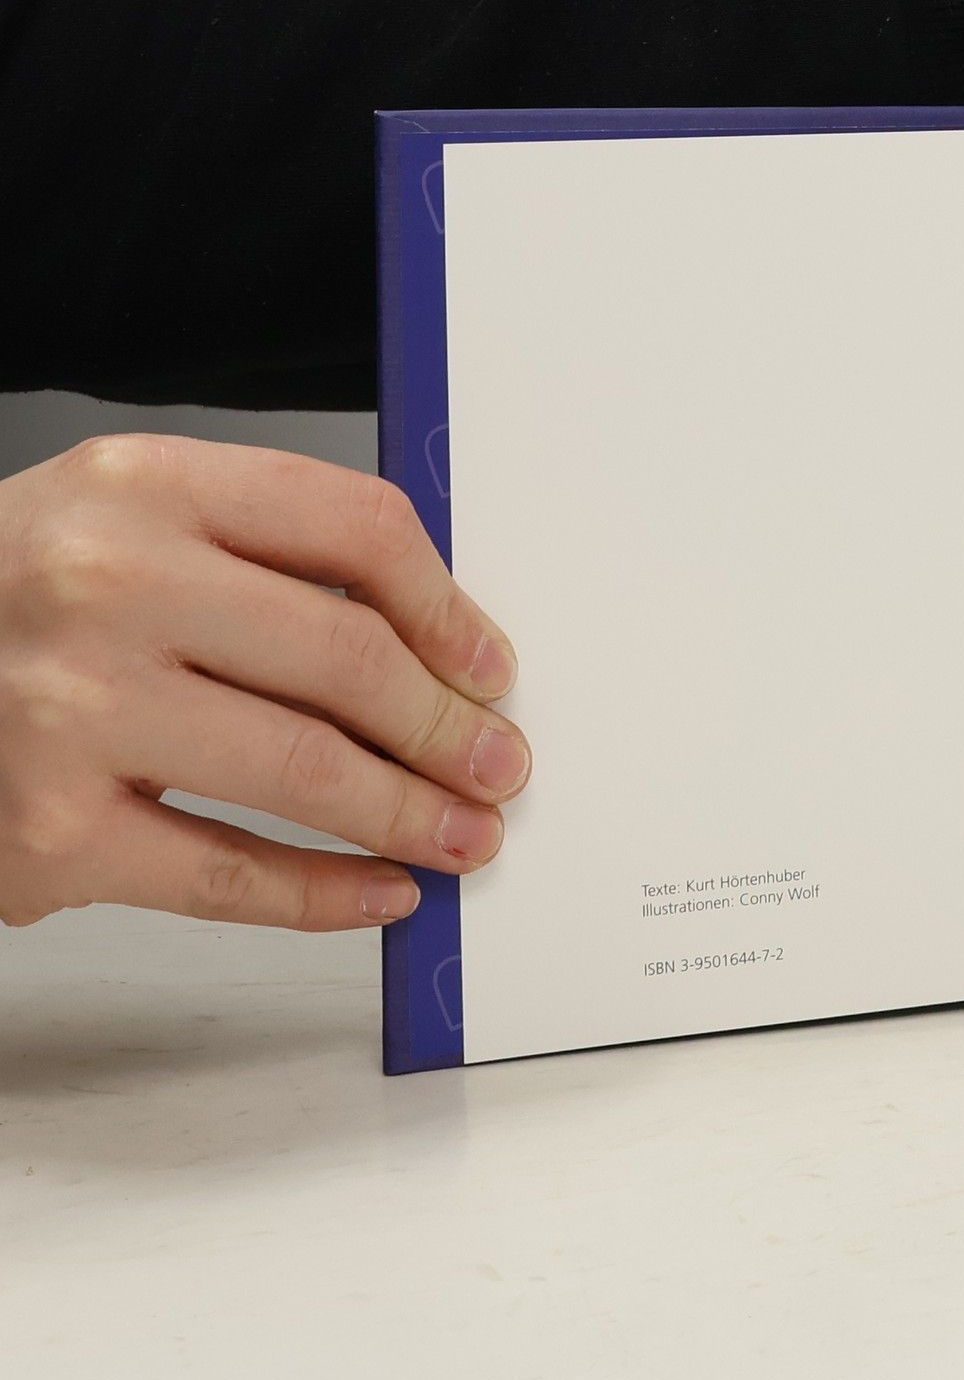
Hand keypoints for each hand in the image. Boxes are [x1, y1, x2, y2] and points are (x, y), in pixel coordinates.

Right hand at [0, 435, 528, 931]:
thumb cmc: (14, 598)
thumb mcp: (124, 519)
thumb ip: (262, 553)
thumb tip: (435, 642)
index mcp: (144, 484)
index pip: (355, 528)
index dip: (449, 607)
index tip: (490, 665)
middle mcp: (106, 584)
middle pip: (347, 658)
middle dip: (450, 726)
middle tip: (500, 763)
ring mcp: (72, 710)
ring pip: (308, 772)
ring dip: (414, 813)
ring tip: (467, 832)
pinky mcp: (48, 832)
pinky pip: (230, 875)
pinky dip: (327, 895)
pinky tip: (382, 891)